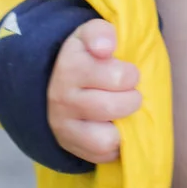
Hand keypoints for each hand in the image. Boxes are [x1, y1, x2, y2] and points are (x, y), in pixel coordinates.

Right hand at [47, 19, 136, 163]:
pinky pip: (101, 154)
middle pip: (115, 108)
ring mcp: (62, 125)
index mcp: (71, 66)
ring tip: (120, 115)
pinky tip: (112, 128)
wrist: (55, 79)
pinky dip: (114, 146)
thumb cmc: (87, 57)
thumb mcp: (92, 35)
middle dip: (131, 100)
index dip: (130, 74)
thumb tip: (106, 47)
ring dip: (122, 128)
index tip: (124, 71)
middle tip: (127, 93)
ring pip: (106, 139)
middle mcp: (61, 97)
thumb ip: (101, 33)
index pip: (120, 76)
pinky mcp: (68, 144)